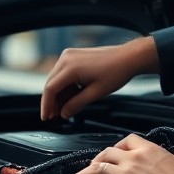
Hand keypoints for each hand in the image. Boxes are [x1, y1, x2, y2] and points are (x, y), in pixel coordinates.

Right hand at [39, 36, 158, 120]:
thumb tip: (64, 114)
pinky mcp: (74, 56)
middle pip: (51, 83)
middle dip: (51, 101)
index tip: (45, 118)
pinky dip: (65, 86)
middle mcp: (66, 58)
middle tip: (53, 117)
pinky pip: (63, 73)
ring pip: (56, 79)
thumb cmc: (115, 73)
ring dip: (58, 94)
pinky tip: (70, 97)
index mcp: (70, 67)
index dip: (46, 105)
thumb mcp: (95, 93)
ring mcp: (69, 55)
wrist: (128, 58)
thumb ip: (76, 104)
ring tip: (62, 110)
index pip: (50, 88)